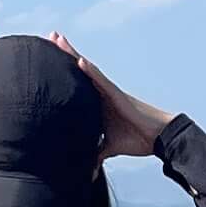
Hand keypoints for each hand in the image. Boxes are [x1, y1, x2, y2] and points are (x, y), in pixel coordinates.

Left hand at [49, 33, 170, 159]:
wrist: (158, 137)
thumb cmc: (137, 138)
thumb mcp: (110, 147)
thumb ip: (97, 153)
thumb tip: (87, 169)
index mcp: (97, 102)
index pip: (76, 82)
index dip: (62, 69)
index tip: (47, 57)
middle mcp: (102, 92)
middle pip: (79, 69)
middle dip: (64, 53)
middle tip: (48, 37)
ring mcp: (109, 91)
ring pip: (87, 69)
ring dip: (72, 54)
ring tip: (58, 39)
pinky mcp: (117, 95)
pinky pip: (101, 81)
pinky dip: (89, 71)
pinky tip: (79, 61)